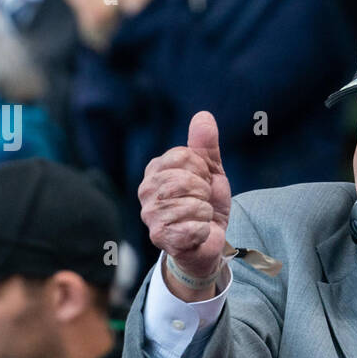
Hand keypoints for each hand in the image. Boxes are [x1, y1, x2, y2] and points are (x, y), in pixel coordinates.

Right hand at [139, 112, 231, 299]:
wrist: (207, 241)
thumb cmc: (205, 203)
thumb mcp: (211, 171)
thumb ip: (205, 146)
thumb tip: (203, 116)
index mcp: (155, 170)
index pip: (186, 156)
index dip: (203, 170)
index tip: (201, 181)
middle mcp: (146, 190)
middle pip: (188, 180)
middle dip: (204, 192)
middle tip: (201, 202)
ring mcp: (150, 215)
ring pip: (193, 205)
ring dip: (205, 212)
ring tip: (198, 218)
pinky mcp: (160, 238)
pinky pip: (195, 227)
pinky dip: (203, 230)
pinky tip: (196, 234)